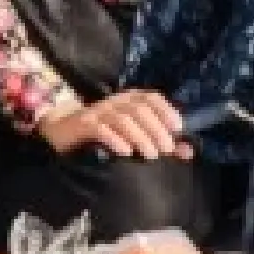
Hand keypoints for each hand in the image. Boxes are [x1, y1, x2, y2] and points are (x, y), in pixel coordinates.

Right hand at [39, 90, 190, 162]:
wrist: (64, 131)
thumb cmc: (105, 134)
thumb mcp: (134, 136)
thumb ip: (161, 142)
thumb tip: (189, 151)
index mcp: (128, 100)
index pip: (150, 98)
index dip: (166, 110)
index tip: (178, 128)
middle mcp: (115, 102)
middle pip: (139, 109)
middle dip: (156, 128)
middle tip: (166, 148)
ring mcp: (99, 112)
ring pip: (123, 119)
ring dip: (140, 136)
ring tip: (151, 155)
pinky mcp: (84, 125)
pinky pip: (101, 129)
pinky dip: (115, 139)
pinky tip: (125, 152)